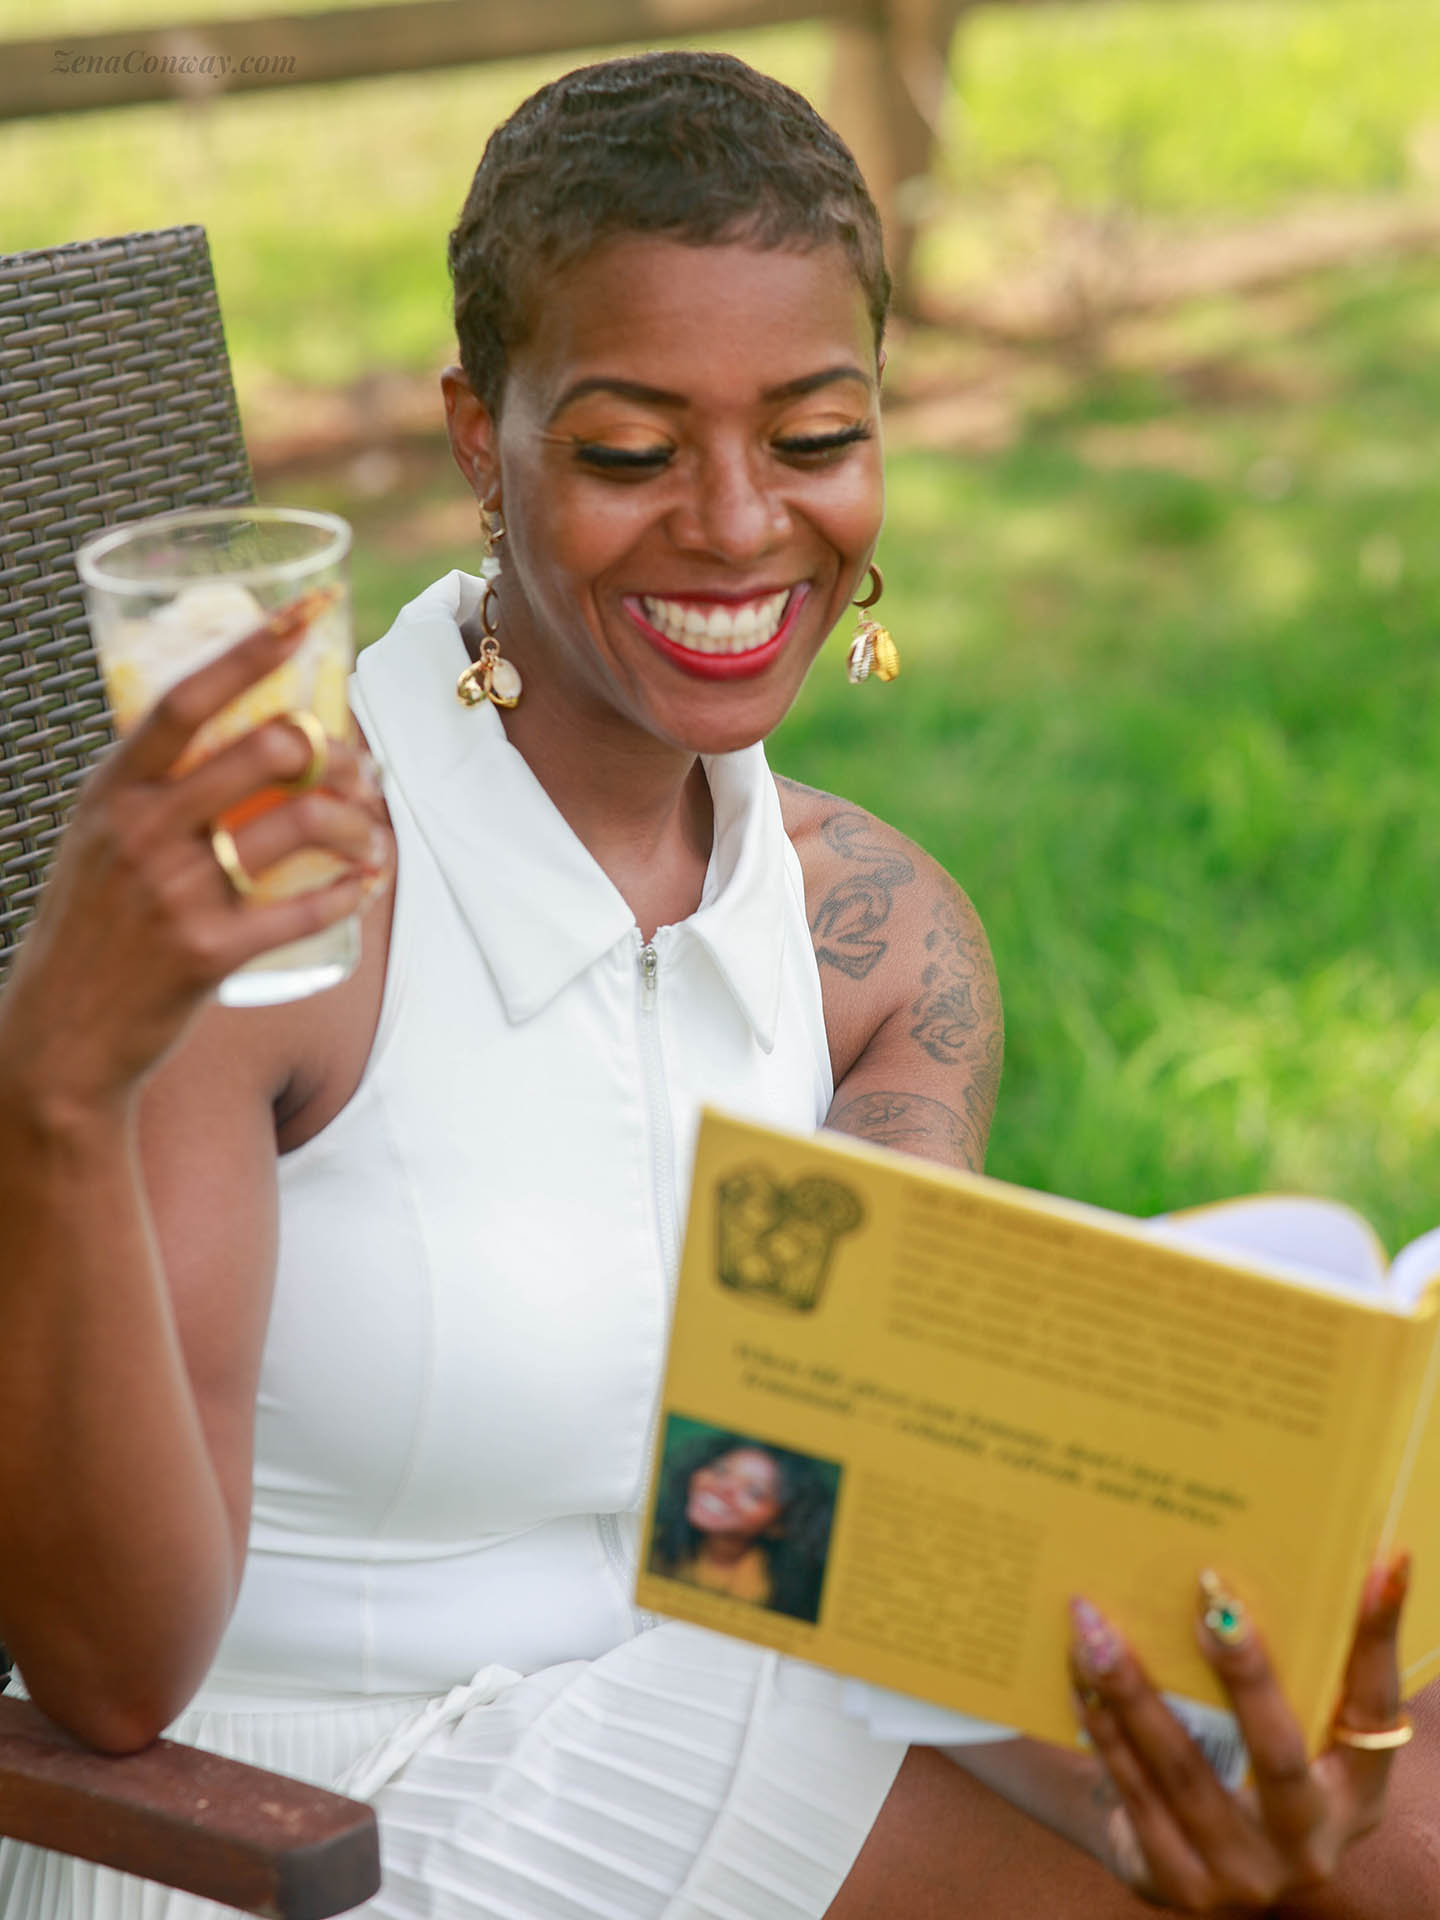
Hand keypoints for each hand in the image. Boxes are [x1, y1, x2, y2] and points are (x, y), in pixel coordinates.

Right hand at [0, 608, 391, 1106]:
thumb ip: (157, 787)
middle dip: (334, 750)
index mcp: (115, 789)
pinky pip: (304, 908)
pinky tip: (366, 885)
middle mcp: (141, 830)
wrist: (62, 1034)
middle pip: (265, 750)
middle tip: (359, 770)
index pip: (186, 699)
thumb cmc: (97, 925)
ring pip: (300, 824)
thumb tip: (243, 732)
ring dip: (358, 824)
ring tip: (371, 837)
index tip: (307, 613)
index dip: (252, 650)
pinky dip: (350, 893)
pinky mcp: (207, 952)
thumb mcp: (101, 837)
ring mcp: (174, 891)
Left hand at [1070, 1555, 1409, 1909]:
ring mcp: (1245, 1874)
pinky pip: (1135, 1794)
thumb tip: (1317, 1558)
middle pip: (1279, 1754)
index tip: (1378, 1566)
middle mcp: (1310, 1844)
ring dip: (1133, 1692)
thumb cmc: (1246, 1769)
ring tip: (1095, 1627)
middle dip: (1244, 1673)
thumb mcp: (1292, 1734)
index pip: (1373, 1705)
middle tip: (1209, 1599)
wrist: (1190, 1861)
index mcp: (1355, 1793)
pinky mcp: (1180, 1884)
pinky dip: (1105, 1732)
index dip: (1376, 1637)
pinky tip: (1079, 1681)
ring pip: (1184, 1773)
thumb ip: (1299, 1670)